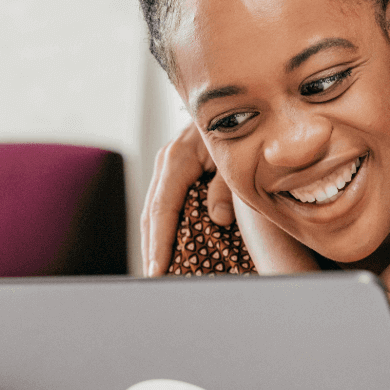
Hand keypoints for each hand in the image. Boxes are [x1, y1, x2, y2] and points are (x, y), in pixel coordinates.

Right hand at [143, 123, 235, 275]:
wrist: (234, 106)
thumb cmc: (237, 128)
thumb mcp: (233, 155)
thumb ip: (225, 186)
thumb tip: (217, 218)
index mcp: (177, 160)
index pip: (161, 210)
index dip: (159, 244)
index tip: (158, 272)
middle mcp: (167, 164)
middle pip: (151, 216)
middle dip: (151, 250)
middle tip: (154, 282)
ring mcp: (168, 170)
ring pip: (153, 213)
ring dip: (154, 244)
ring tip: (158, 274)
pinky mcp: (175, 175)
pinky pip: (164, 207)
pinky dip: (163, 231)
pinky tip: (169, 251)